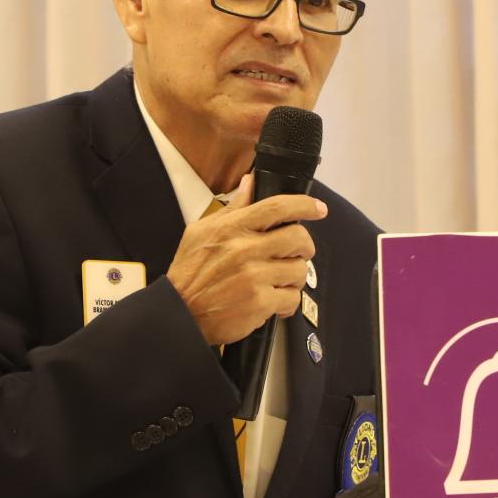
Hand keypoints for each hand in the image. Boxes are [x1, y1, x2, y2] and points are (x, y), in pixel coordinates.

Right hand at [165, 176, 326, 346]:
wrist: (179, 314)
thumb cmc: (190, 273)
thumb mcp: (201, 232)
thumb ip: (232, 208)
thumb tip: (250, 183)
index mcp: (232, 228)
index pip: (277, 207)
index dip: (304, 205)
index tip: (318, 209)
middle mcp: (245, 249)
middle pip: (298, 237)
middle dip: (305, 246)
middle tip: (298, 253)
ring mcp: (254, 277)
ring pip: (299, 270)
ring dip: (294, 277)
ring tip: (279, 281)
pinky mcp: (260, 303)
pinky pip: (292, 298)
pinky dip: (287, 302)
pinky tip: (274, 303)